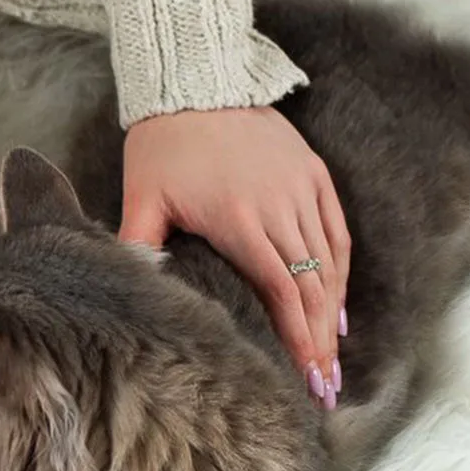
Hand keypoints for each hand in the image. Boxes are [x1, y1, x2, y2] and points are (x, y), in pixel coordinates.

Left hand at [119, 106, 349, 405]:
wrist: (198, 82)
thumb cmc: (162, 145)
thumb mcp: (141, 199)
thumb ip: (137, 247)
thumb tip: (130, 293)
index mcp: (239, 219)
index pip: (278, 291)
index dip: (295, 337)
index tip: (304, 376)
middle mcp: (280, 206)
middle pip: (310, 288)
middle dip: (319, 343)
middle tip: (326, 388)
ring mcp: (302, 189)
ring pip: (328, 264)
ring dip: (332, 315)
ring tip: (332, 361)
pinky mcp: (314, 174)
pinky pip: (335, 233)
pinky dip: (339, 273)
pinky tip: (336, 309)